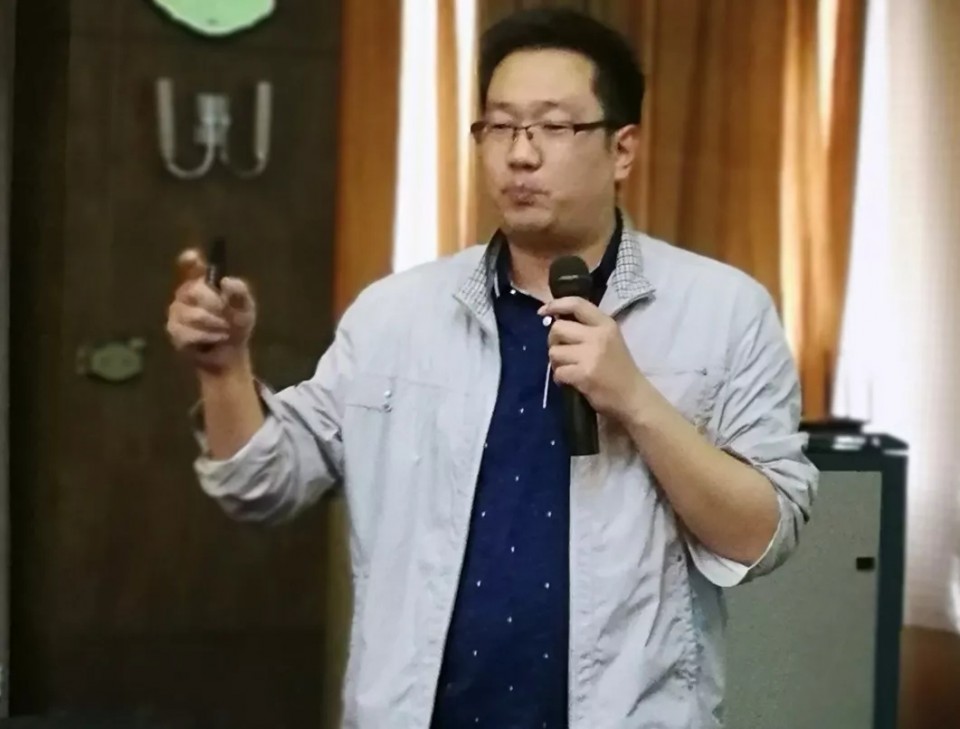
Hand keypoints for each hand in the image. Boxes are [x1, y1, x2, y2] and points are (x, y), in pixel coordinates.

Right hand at [166, 248, 256, 373]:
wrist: (230, 353)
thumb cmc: (236, 325)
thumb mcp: (245, 308)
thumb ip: (239, 293)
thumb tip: (226, 282)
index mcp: (202, 282)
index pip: (190, 266)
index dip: (189, 261)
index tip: (193, 257)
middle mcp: (185, 294)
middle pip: (194, 291)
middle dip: (215, 305)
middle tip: (227, 316)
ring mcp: (177, 313)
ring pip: (192, 315)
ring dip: (214, 325)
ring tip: (224, 330)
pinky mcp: (174, 332)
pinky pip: (187, 332)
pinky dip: (206, 337)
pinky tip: (215, 339)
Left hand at [540, 297, 652, 421]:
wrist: (633, 397)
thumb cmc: (619, 369)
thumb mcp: (609, 340)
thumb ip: (587, 329)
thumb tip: (556, 321)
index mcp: (606, 324)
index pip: (577, 304)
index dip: (555, 304)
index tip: (543, 311)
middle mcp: (598, 336)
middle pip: (558, 328)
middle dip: (553, 341)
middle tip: (561, 352)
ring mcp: (590, 355)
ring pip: (554, 351)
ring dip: (556, 362)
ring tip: (567, 368)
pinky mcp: (583, 374)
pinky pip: (558, 371)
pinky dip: (559, 378)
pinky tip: (569, 381)